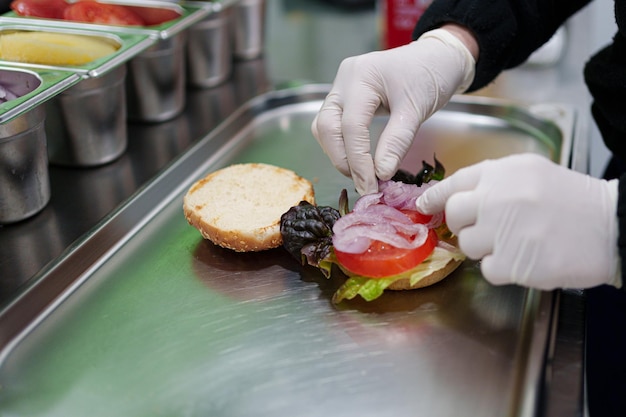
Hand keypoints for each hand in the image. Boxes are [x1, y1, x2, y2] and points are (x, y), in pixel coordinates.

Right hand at [311, 27, 475, 194]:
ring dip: (339, 154)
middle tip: (364, 183)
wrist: (437, 57)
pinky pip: (332, 125)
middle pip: (327, 127)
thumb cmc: (430, 75)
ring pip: (324, 128)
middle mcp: (344, 80)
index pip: (351, 126)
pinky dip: (342, 145)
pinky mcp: (343, 97)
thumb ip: (397, 142)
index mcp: (361, 76)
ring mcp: (340, 88)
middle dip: (342, 159)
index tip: (370, 185)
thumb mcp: (416, 109)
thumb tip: (380, 174)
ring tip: (361, 173)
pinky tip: (358, 159)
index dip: (359, 160)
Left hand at [416, 153, 620, 289]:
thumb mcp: (531, 172)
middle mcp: (498, 198)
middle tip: (484, 227)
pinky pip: (487, 269)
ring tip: (513, 242)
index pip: (454, 183)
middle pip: (454, 215)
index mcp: (502, 173)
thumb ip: (492, 180)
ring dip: (484, 247)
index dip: (435, 196)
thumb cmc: (572, 200)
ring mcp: (504, 231)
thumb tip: (451, 194)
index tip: (425, 204)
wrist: (612, 227)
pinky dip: (501, 268)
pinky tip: (523, 257)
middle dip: (463, 224)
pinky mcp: (513, 263)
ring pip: (467, 244)